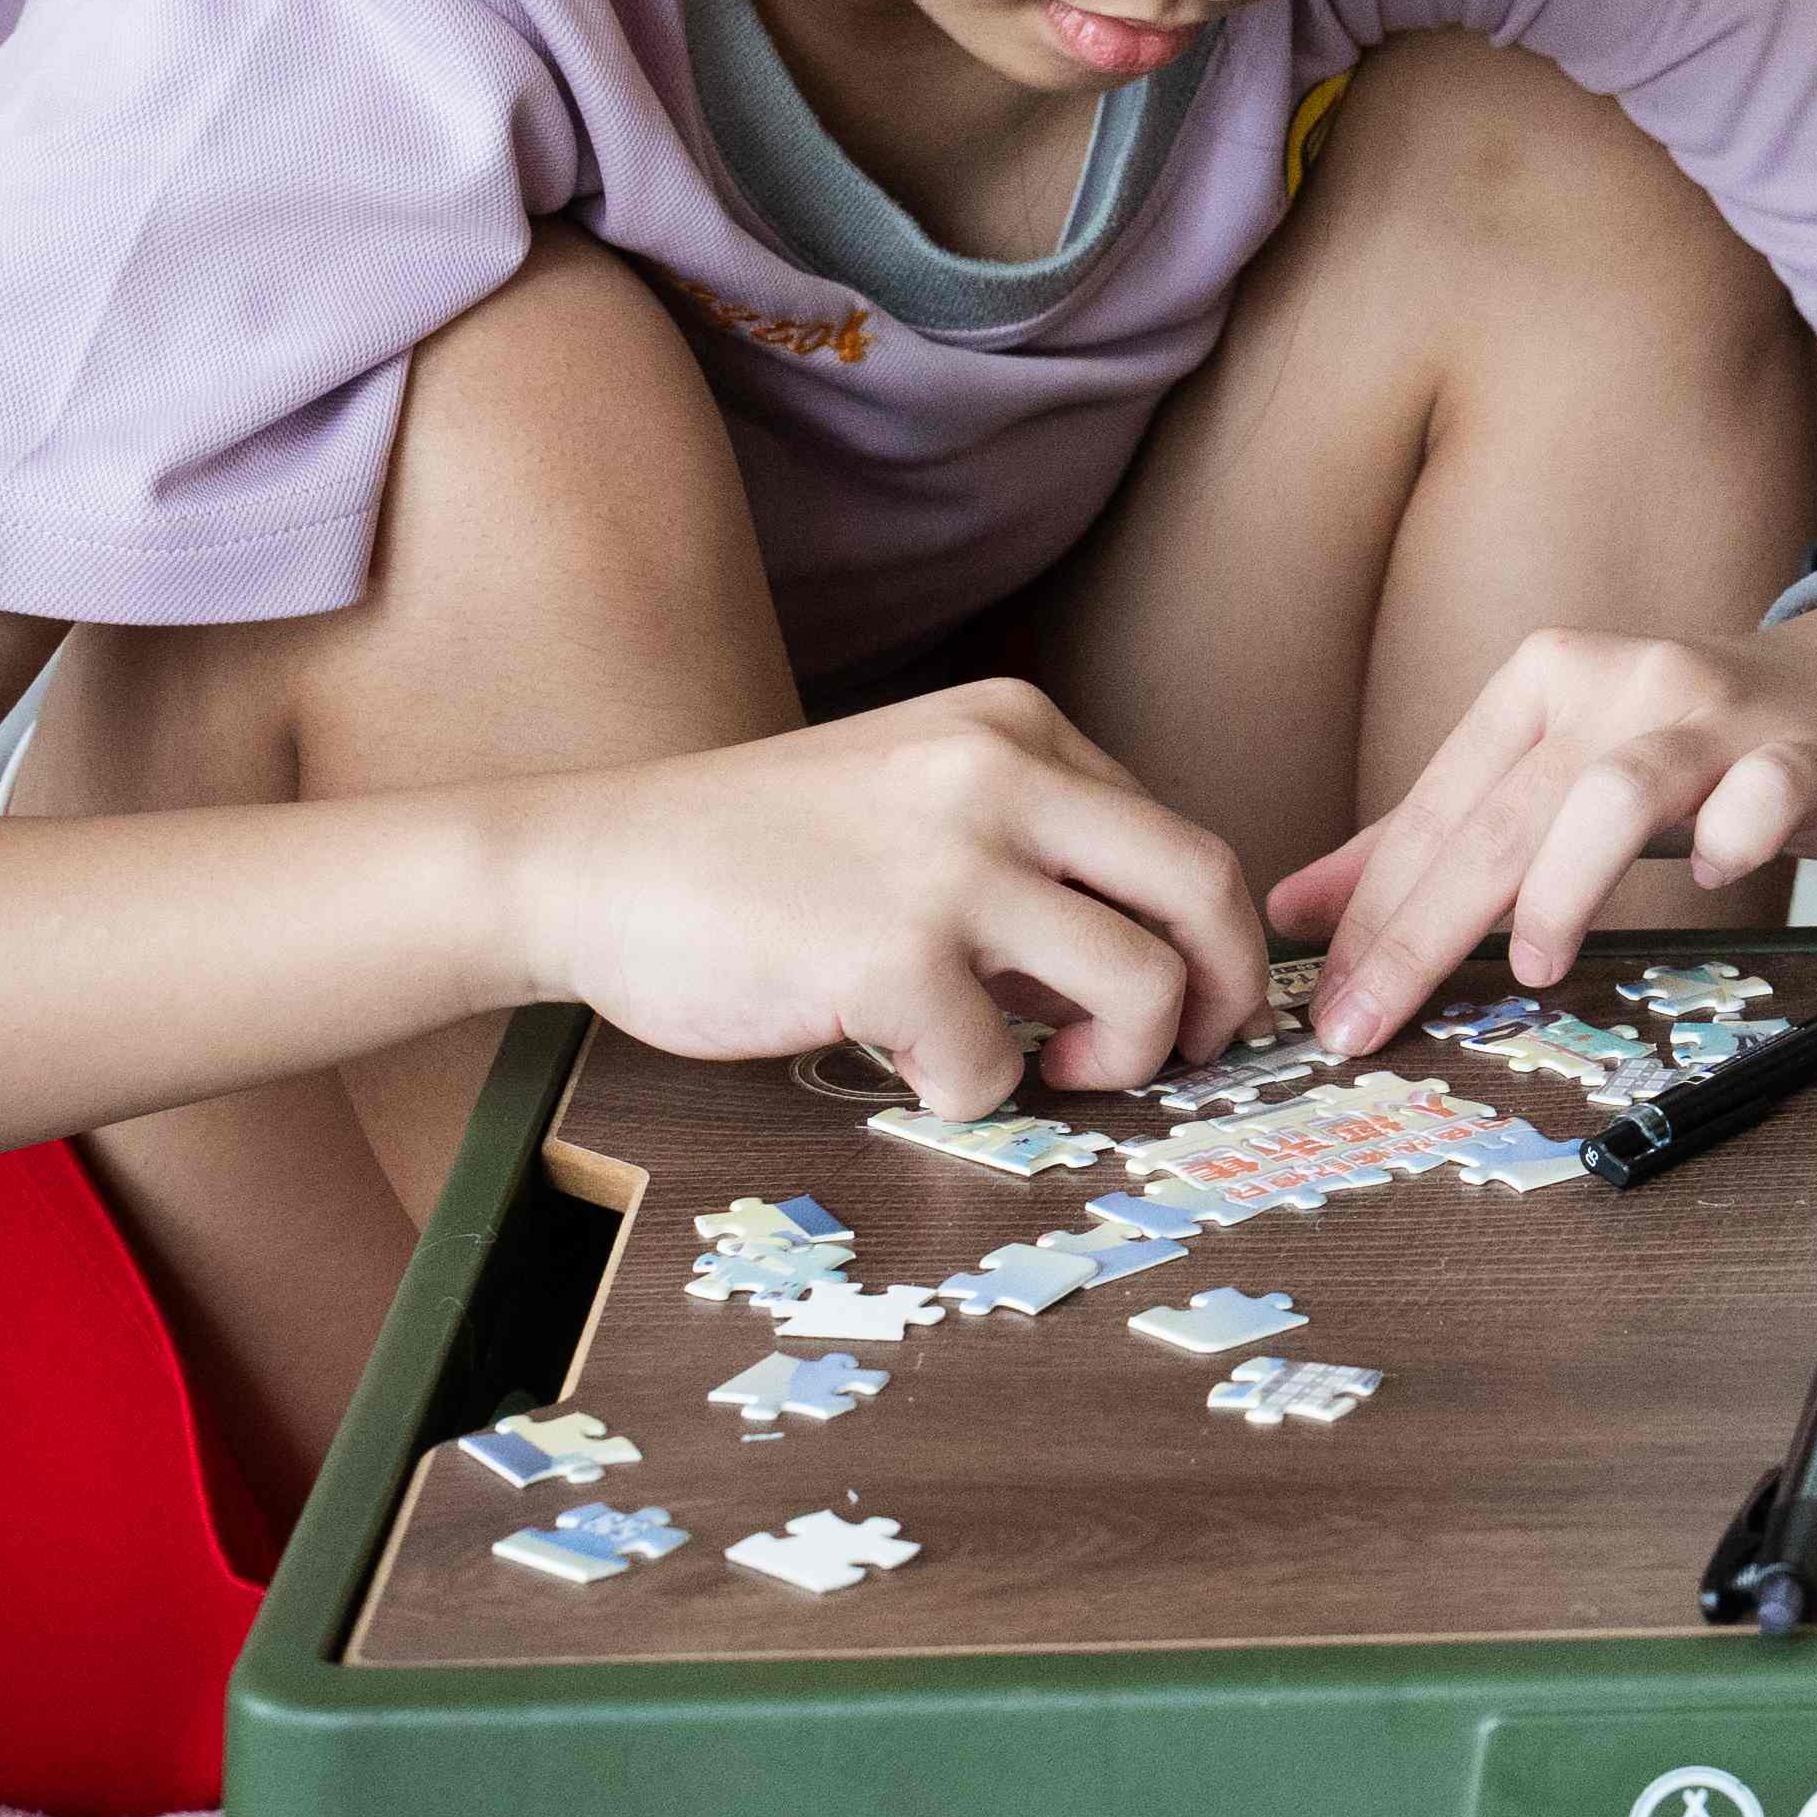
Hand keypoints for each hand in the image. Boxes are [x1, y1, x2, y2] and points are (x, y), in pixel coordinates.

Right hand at [496, 682, 1264, 1117]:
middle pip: (1203, 890)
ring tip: (1053, 1069)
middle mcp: (1001, 776)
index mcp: (1014, 726)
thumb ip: (1028, 852)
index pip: (1175, 836)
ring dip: (1119, 1056)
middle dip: (1228, 992)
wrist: (588, 862)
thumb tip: (1144, 964)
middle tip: (1200, 1052)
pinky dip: (974, 1089)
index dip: (1205, 935)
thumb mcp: (912, 793)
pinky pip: (1003, 1064)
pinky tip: (913, 1065)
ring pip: (1141, 986)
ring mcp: (952, 865)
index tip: (1192, 994)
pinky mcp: (894, 958)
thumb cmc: (749, 850)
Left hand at [1278, 608, 1816, 1046]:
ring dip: (1560, 887)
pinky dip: (1730, 834)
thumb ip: (1429, 838)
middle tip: (1369, 1023)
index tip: (1328, 1005)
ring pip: (1612, 794)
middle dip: (1421, 929)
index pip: (1437, 807)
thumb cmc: (1689, 747)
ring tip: (1535, 968)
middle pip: (1500, 815)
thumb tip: (1294, 910)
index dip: (1373, 911)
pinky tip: (1711, 875)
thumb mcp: (1550, 771)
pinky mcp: (1800, 754)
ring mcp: (1711, 716)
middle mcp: (1616, 685)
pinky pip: (1760, 794)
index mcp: (1541, 684)